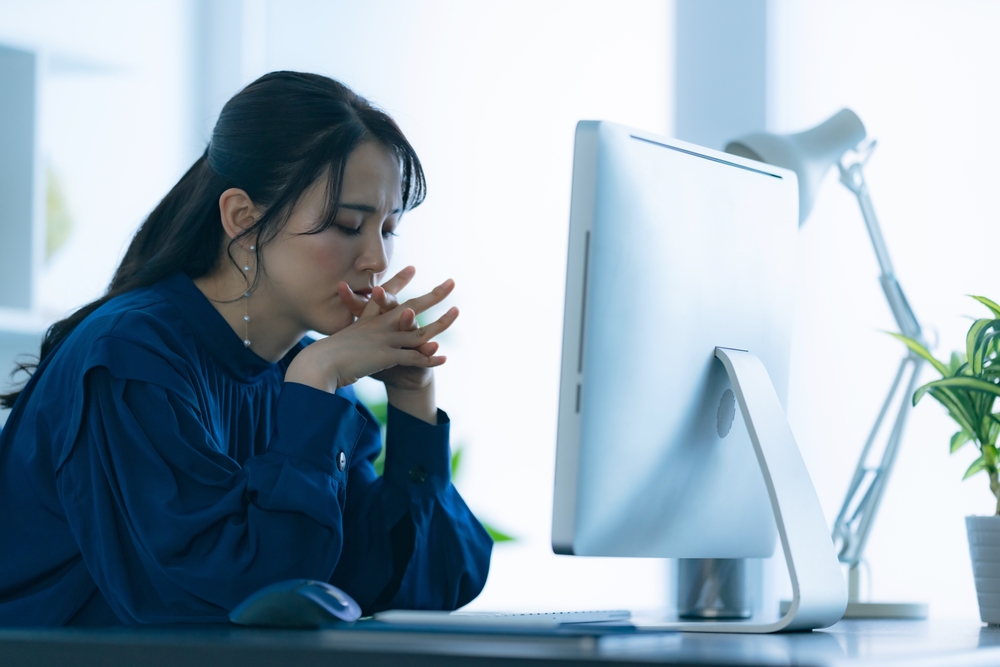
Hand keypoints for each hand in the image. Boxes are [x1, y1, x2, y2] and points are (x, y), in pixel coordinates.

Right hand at [284, 272, 457, 392]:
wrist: (318, 364)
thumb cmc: (323, 357)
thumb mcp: (339, 344)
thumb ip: (348, 340)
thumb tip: (345, 341)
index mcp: (368, 321)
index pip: (386, 296)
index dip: (399, 281)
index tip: (412, 268)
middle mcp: (380, 326)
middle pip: (412, 306)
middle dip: (433, 294)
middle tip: (451, 283)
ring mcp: (385, 340)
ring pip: (419, 331)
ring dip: (441, 323)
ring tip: (457, 311)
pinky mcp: (387, 356)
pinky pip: (413, 358)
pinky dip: (428, 359)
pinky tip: (444, 358)